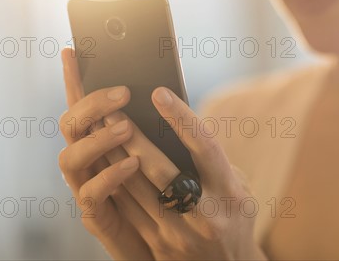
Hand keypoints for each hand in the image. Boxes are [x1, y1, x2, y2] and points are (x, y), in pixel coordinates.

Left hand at [58, 48, 265, 259]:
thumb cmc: (234, 216)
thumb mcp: (238, 187)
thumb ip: (212, 160)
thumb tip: (178, 122)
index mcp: (230, 193)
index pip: (204, 148)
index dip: (181, 118)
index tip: (160, 93)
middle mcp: (205, 214)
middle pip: (160, 169)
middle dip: (133, 136)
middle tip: (113, 108)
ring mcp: (178, 234)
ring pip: (136, 189)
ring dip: (114, 155)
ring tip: (100, 128)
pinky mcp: (157, 247)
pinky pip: (127, 210)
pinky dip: (112, 181)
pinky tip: (102, 161)